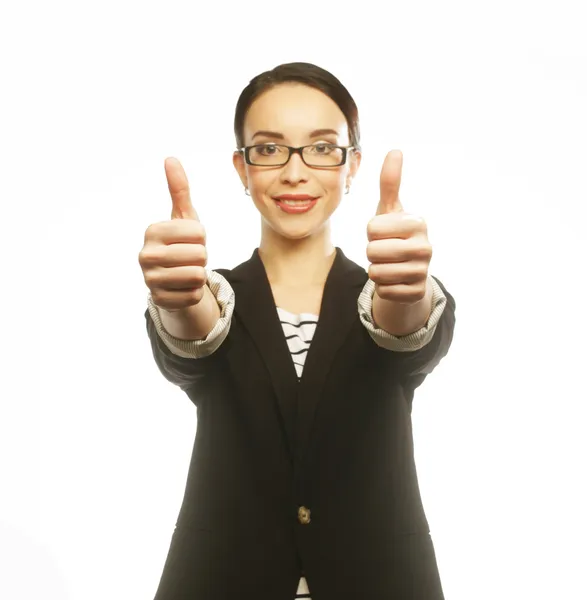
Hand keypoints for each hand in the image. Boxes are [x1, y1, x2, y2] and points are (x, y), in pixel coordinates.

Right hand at [138, 157, 207, 310]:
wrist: (173, 278)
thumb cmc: (181, 242)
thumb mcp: (183, 217)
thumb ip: (179, 189)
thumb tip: (170, 158)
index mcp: (152, 231)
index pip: (199, 233)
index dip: (202, 237)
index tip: (189, 240)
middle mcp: (145, 255)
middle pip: (200, 255)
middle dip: (201, 257)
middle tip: (189, 258)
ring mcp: (150, 280)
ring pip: (198, 276)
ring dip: (199, 274)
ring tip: (186, 271)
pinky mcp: (160, 301)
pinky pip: (194, 295)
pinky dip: (194, 292)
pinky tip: (182, 287)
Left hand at [366, 150, 431, 304]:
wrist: (409, 271)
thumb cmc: (394, 235)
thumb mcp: (389, 210)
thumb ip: (390, 183)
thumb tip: (395, 150)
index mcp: (417, 222)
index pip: (372, 228)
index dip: (371, 232)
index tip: (384, 233)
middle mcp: (425, 246)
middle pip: (372, 250)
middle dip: (371, 252)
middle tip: (385, 251)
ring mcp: (423, 271)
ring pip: (376, 272)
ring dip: (376, 270)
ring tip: (390, 265)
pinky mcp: (416, 293)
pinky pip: (383, 291)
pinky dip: (383, 287)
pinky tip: (395, 281)